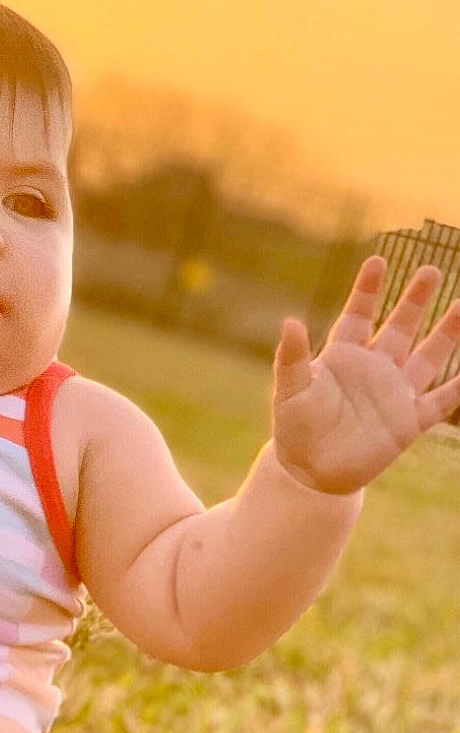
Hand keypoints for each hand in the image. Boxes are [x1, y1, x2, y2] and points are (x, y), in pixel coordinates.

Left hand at [272, 257, 459, 493]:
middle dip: (415, 300)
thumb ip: (292, 358)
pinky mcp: (409, 421)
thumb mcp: (291, 390)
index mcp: (344, 357)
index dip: (368, 290)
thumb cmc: (296, 428)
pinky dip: (458, 387)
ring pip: (427, 356)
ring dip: (446, 332)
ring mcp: (395, 393)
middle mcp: (374, 369)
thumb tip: (289, 322)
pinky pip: (441, 400)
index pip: (359, 315)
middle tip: (431, 270)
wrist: (311, 472)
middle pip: (400, 327)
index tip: (378, 260)